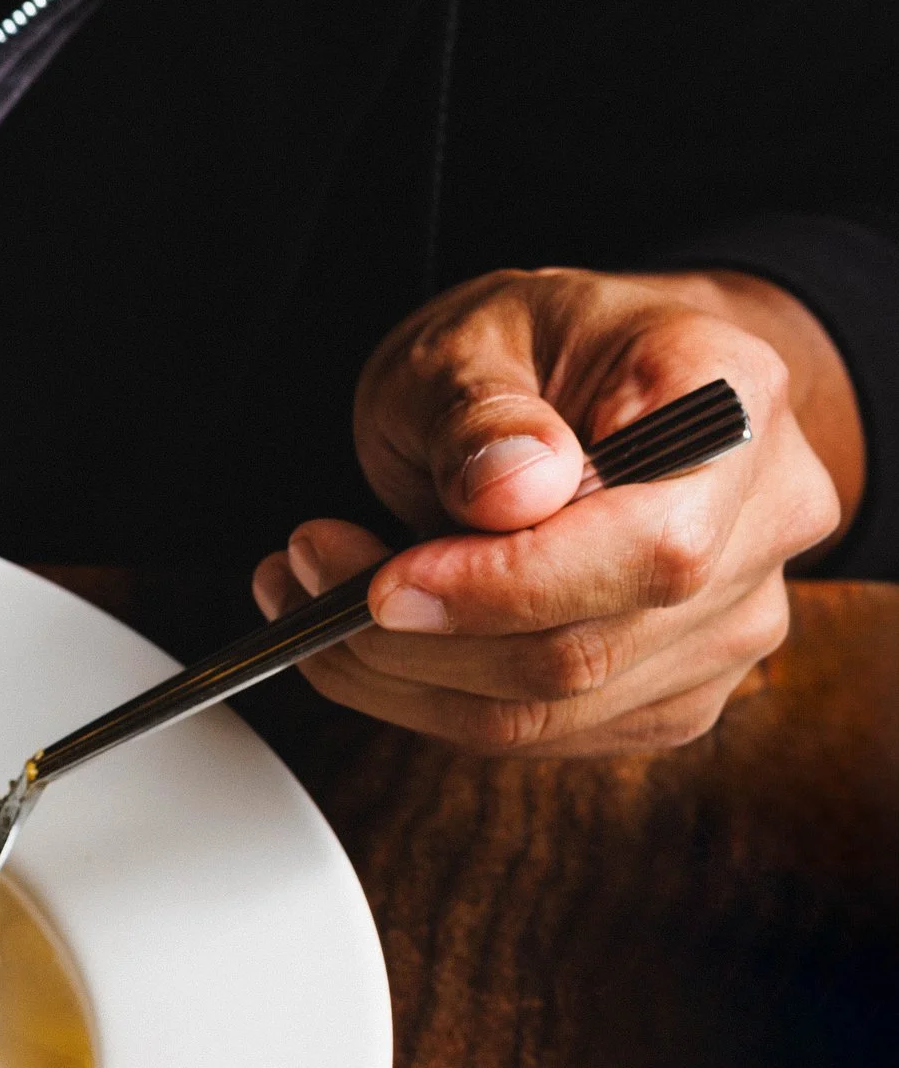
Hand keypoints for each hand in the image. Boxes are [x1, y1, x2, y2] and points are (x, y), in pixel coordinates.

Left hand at [252, 267, 858, 755]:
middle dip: (419, 635)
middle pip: (596, 643)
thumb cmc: (536, 348)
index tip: (382, 582)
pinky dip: (428, 696)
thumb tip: (507, 491)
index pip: (651, 543)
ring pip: (556, 708)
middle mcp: (763, 518)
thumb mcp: (473, 336)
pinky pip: (544, 731)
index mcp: (732, 399)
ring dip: (402, 672)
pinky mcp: (673, 686)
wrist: (586, 378)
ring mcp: (731, 616)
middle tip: (305, 568)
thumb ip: (482, 411)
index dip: (510, 584)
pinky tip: (365, 636)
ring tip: (308, 595)